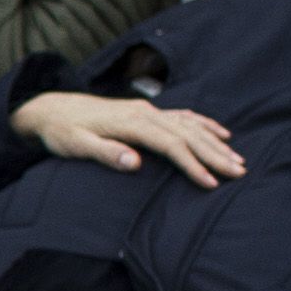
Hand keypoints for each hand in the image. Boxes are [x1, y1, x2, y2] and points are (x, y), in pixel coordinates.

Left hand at [15, 86, 245, 183]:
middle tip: (239, 172)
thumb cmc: (61, 132)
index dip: (191, 164)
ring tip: (238, 160)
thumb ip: (104, 153)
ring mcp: (148, 110)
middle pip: (187, 134)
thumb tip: (134, 162)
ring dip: (215, 142)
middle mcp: (145, 113)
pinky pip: (183, 116)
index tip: (210, 182)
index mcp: (130, 123)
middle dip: (214, 154)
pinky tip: (222, 134)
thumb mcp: (75, 145)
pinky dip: (205, 124)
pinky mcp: (146, 111)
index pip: (170, 144)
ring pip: (190, 125)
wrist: (51, 108)